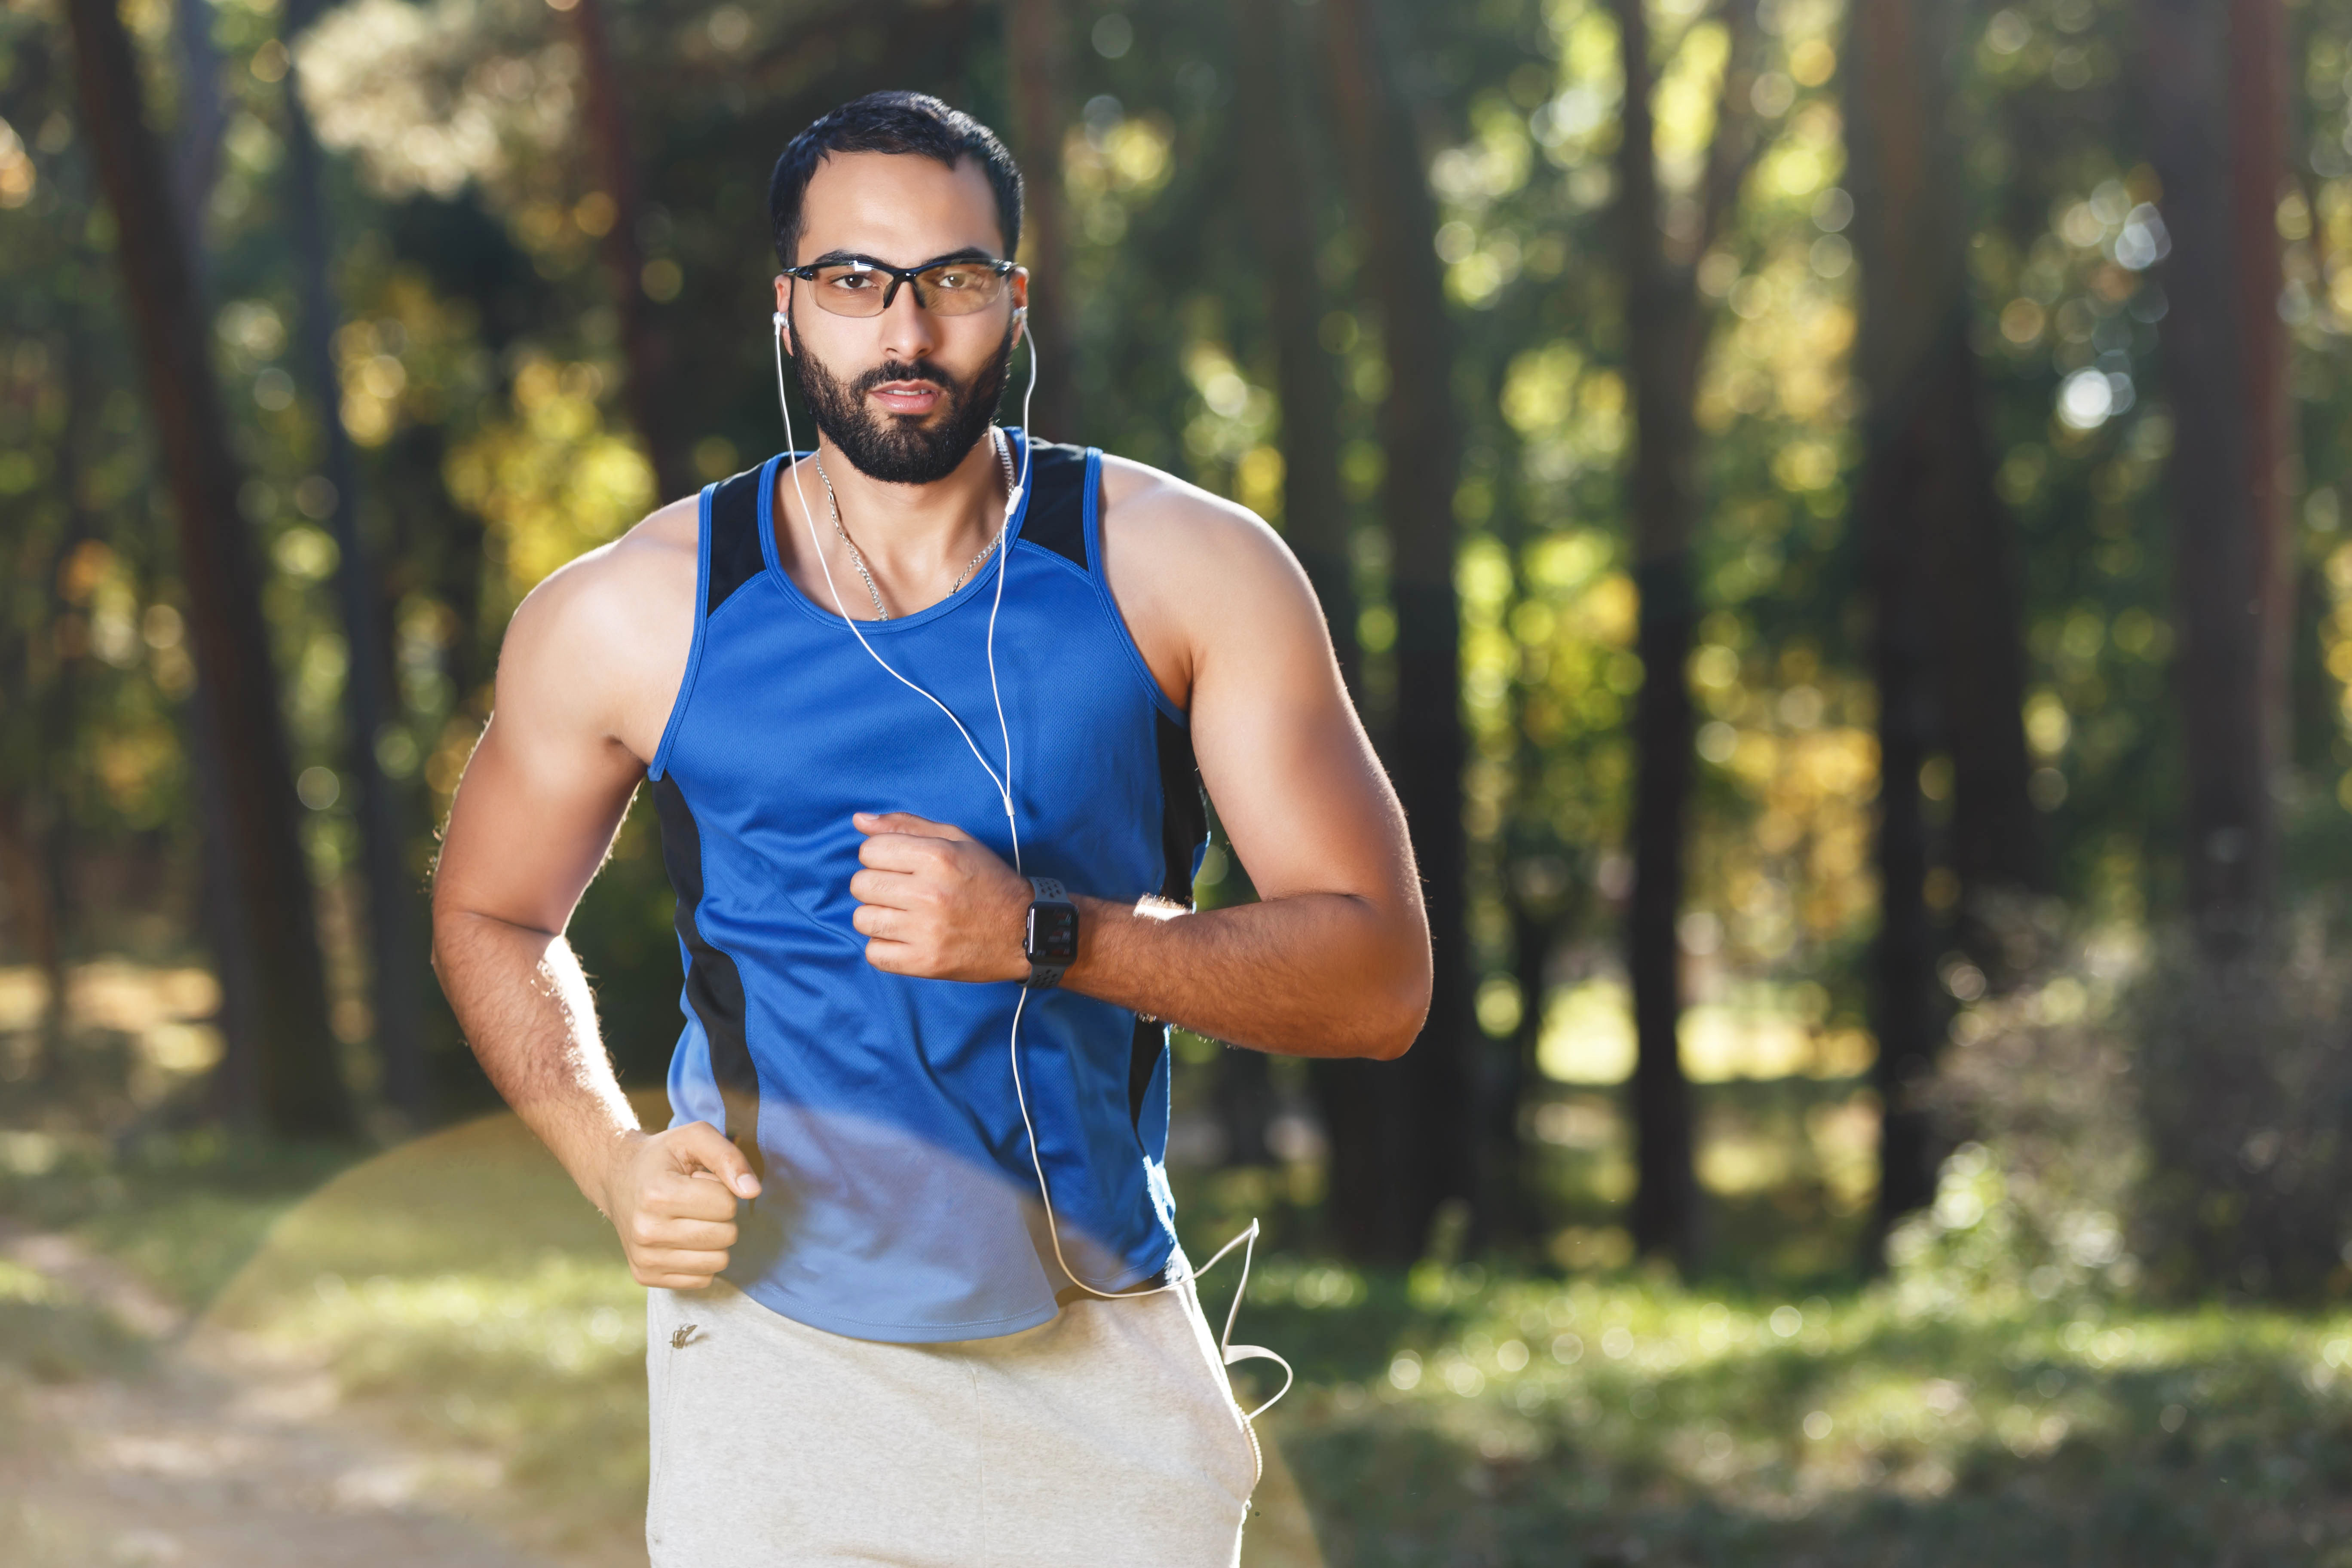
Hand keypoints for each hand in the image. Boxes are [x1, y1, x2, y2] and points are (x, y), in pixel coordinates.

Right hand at [598, 1122, 759, 1289]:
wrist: (617, 1178)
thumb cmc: (662, 1157)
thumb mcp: (694, 1137)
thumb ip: (728, 1157)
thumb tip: (752, 1191)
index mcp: (658, 1194)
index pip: (727, 1205)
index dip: (722, 1189)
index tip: (698, 1181)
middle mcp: (647, 1230)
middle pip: (726, 1235)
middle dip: (721, 1215)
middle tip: (695, 1200)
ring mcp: (644, 1258)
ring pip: (718, 1261)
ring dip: (714, 1239)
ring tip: (688, 1218)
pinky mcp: (645, 1276)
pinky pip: (703, 1279)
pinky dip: (701, 1258)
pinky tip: (681, 1237)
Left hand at [850, 811, 1033, 980]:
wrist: (1024, 931)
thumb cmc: (988, 881)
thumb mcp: (956, 841)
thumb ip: (907, 826)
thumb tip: (859, 820)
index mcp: (938, 857)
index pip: (869, 850)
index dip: (878, 857)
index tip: (897, 866)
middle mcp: (930, 892)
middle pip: (861, 885)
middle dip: (875, 886)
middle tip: (901, 892)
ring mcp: (926, 931)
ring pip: (862, 919)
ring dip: (877, 917)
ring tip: (902, 916)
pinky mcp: (925, 962)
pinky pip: (874, 953)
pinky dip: (884, 947)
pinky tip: (905, 938)